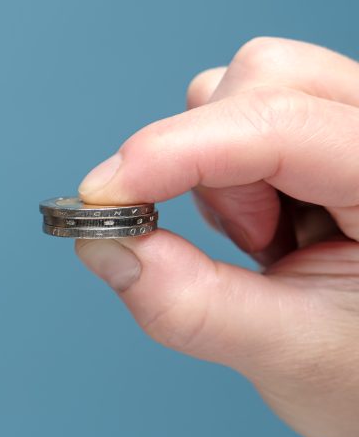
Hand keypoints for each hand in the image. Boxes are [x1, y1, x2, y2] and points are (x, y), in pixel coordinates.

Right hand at [76, 37, 358, 436]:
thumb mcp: (291, 357)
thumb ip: (191, 304)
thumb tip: (102, 244)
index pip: (281, 126)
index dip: (176, 152)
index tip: (102, 196)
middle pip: (264, 78)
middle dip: (214, 163)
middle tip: (252, 247)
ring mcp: (356, 123)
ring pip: (249, 84)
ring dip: (222, 167)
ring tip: (271, 242)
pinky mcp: (328, 129)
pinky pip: (248, 109)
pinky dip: (228, 166)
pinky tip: (269, 221)